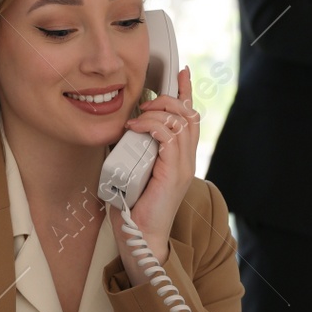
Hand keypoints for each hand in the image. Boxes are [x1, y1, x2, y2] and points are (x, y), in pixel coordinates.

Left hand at [107, 65, 198, 274]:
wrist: (141, 237)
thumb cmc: (134, 208)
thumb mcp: (134, 169)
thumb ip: (135, 150)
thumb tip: (120, 131)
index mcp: (181, 158)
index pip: (191, 118)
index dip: (187, 93)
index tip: (182, 73)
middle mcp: (187, 160)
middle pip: (190, 114)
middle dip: (171, 96)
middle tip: (150, 96)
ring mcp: (183, 166)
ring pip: (181, 121)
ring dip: (158, 110)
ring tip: (139, 113)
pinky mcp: (174, 173)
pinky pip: (169, 137)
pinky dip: (152, 125)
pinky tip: (137, 126)